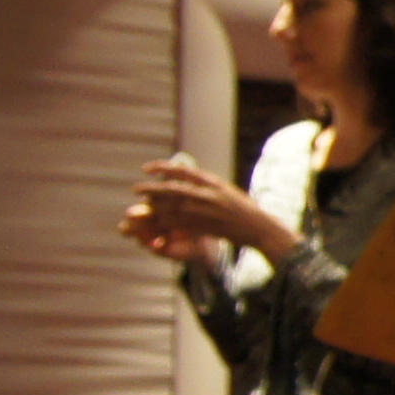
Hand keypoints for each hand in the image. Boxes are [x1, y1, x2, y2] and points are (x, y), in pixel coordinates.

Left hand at [124, 154, 293, 269]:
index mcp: (212, 182)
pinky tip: (155, 220)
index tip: (146, 168)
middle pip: (172, 189)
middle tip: (136, 189)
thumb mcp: (224, 189)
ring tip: (142, 205)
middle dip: (151, 189)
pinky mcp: (204, 226)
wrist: (258, 227)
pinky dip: (166, 221)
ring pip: (172, 207)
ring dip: (155, 206)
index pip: (181, 170)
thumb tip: (184, 175)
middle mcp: (207, 194)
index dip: (161, 168)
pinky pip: (179, 223)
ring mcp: (206, 211)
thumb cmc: (242, 208)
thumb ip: (204, 184)